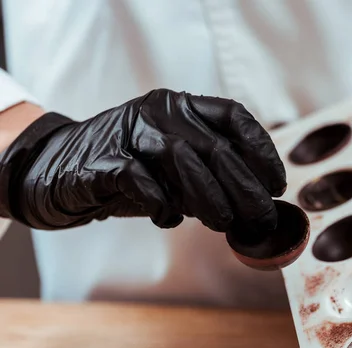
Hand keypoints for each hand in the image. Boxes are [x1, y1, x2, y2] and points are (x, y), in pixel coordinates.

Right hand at [0, 89, 286, 230]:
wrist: (60, 171)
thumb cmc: (131, 171)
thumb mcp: (176, 168)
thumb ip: (209, 177)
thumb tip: (255, 204)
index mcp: (182, 106)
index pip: (234, 117)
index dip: (261, 150)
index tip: (277, 184)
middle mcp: (159, 111)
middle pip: (214, 146)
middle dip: (244, 188)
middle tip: (259, 218)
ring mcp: (129, 131)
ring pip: (182, 159)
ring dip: (208, 197)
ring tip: (221, 223)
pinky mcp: (101, 161)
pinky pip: (140, 181)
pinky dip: (160, 204)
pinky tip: (166, 219)